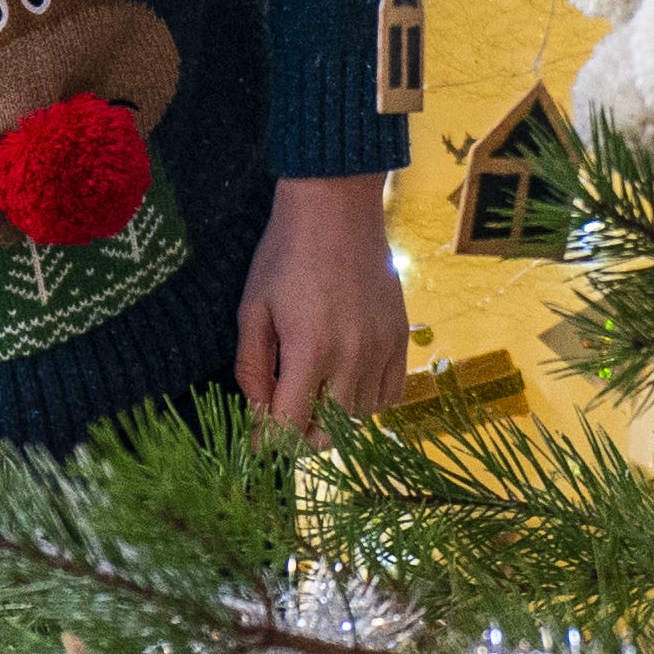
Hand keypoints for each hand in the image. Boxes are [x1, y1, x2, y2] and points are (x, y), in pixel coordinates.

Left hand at [243, 174, 409, 441]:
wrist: (337, 208)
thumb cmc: (285, 254)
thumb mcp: (252, 309)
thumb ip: (251, 367)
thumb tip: (259, 412)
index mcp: (309, 351)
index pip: (290, 425)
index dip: (268, 442)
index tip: (256, 445)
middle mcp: (351, 358)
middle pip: (330, 432)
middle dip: (302, 438)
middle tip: (285, 422)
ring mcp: (382, 348)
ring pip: (362, 417)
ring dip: (334, 419)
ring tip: (315, 398)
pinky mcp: (402, 337)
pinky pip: (392, 393)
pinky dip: (370, 401)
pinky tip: (350, 385)